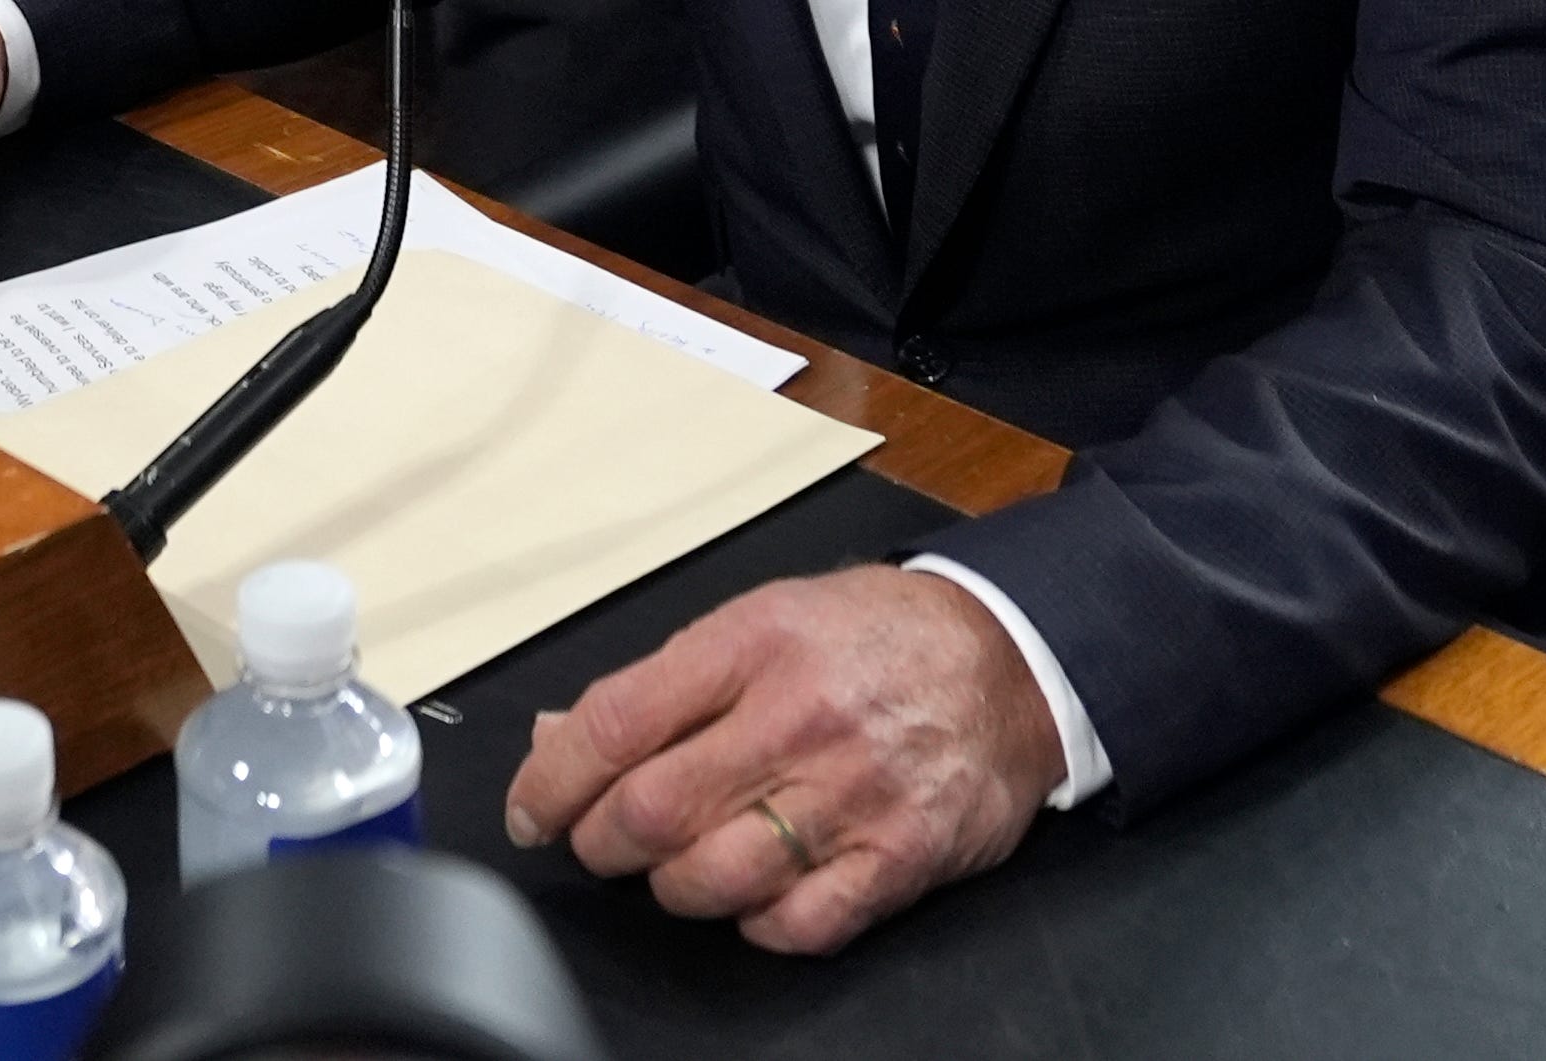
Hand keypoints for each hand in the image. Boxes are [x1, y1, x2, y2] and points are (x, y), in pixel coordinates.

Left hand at [505, 568, 1062, 954]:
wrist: (1012, 661)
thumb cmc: (880, 639)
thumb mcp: (768, 620)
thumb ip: (666, 683)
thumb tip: (556, 738)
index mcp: (758, 642)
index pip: (616, 723)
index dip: (551, 780)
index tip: (534, 809)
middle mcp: (802, 717)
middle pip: (650, 813)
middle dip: (602, 842)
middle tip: (604, 839)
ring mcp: (853, 794)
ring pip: (709, 880)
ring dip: (672, 886)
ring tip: (682, 861)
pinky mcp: (898, 857)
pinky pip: (791, 925)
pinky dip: (755, 922)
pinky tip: (757, 890)